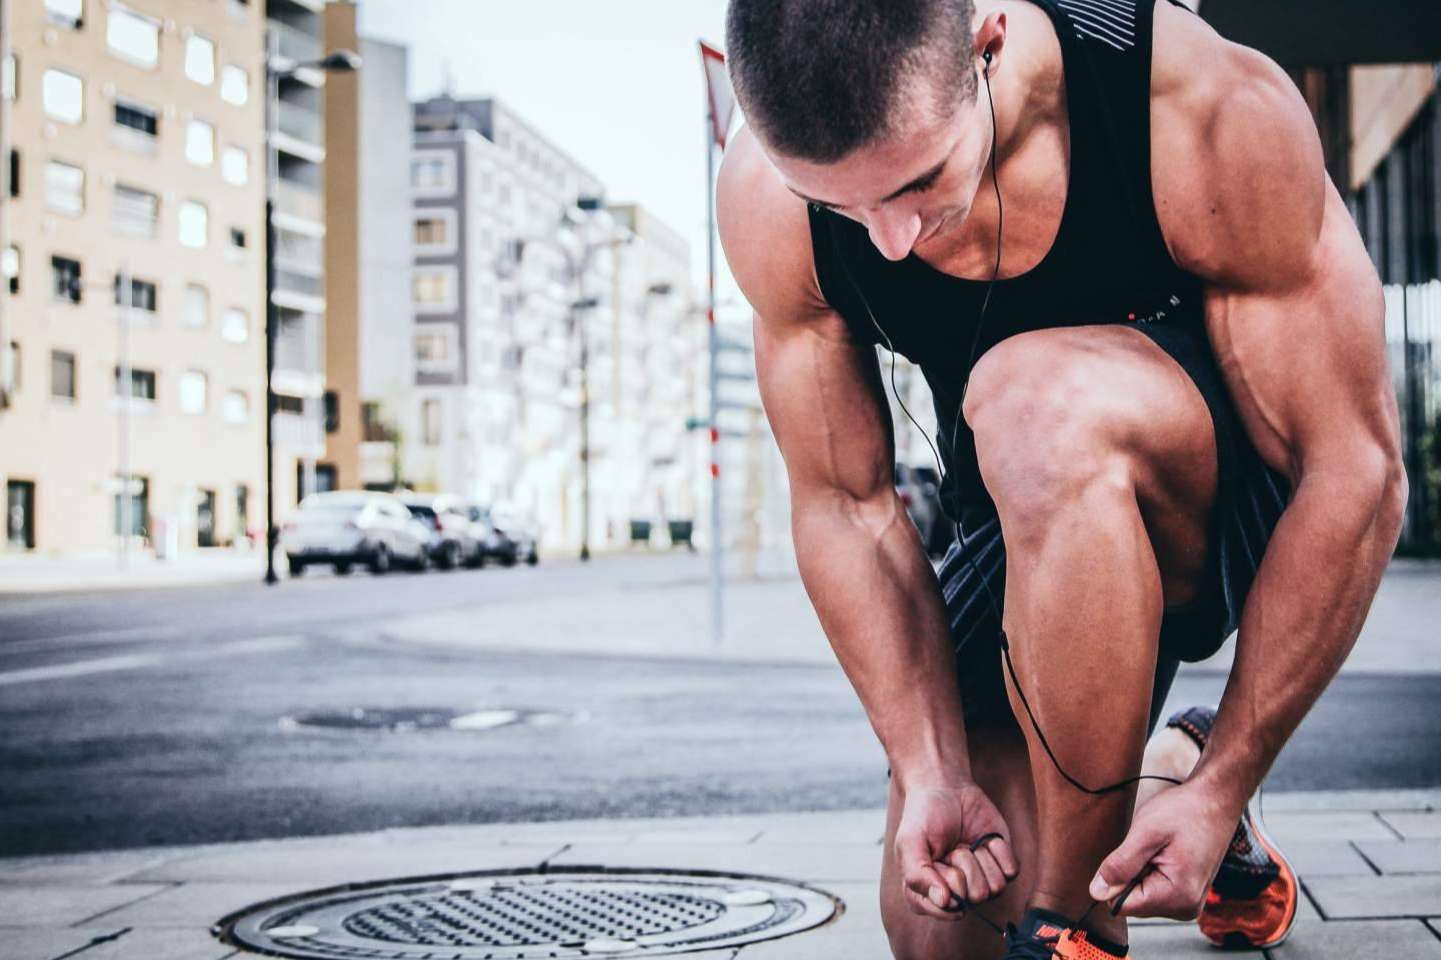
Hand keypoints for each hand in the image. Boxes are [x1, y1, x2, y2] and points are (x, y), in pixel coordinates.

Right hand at [893, 779, 1018, 921]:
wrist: (946, 787)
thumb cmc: (924, 816)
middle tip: (952, 847)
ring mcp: (981, 880)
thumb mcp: (909, 843)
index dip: (945, 884)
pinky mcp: (1001, 865)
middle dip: (963, 865)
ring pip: (995, 888)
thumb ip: (917, 875)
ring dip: (980, 858)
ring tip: (966, 843)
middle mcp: (957, 892)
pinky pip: (1010, 872)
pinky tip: (984, 839)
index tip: (937, 861)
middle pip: (974, 897)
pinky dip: (998, 851)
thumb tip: (944, 902)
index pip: (946, 909)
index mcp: (929, 893)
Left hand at [1089, 780, 1238, 919]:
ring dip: (1141, 870)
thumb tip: (1096, 892)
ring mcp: (1189, 902)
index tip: (1134, 852)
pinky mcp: (1187, 893)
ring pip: (1142, 895)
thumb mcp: (1145, 833)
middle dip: (1131, 873)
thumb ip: (1120, 865)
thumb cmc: (1185, 811)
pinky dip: (1152, 870)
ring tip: (1161, 848)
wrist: (1215, 800)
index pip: (1122, 905)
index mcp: (1177, 897)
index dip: (1116, 878)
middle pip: (1133, 902)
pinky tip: (1166, 852)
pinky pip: (1155, 889)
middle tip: (1150, 847)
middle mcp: (1186, 907)